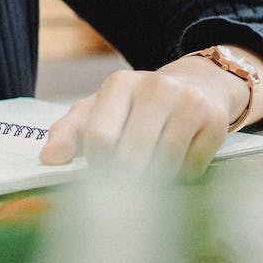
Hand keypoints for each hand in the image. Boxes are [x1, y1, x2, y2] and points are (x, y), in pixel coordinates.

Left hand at [38, 59, 249, 179]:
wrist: (199, 84)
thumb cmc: (139, 106)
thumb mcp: (101, 110)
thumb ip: (70, 132)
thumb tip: (48, 159)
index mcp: (119, 84)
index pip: (100, 138)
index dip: (99, 165)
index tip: (102, 169)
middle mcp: (155, 87)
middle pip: (131, 157)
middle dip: (126, 178)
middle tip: (128, 178)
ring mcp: (188, 102)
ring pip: (163, 165)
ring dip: (157, 177)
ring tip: (154, 163)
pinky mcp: (214, 119)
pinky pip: (192, 168)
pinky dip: (183, 174)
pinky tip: (180, 157)